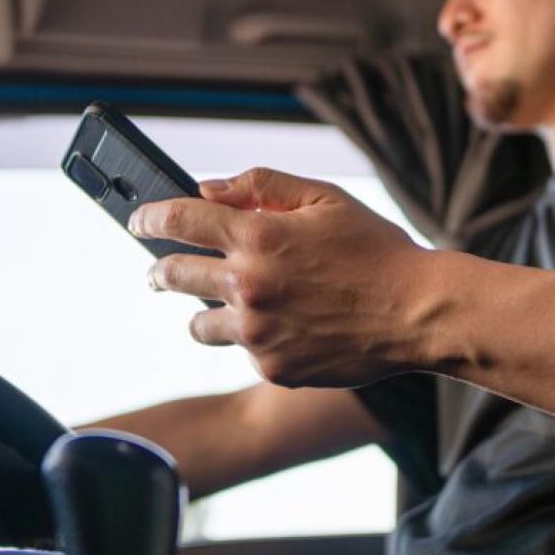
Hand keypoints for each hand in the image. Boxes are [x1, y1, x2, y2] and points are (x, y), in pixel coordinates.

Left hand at [131, 167, 435, 387]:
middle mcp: (248, 286)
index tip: (137, 220)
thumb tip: (208, 190)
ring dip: (200, 310)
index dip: (148, 217)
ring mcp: (258, 333)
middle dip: (160, 270)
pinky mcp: (273, 368)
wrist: (418, 314)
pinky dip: (252, 338)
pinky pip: (242, 350)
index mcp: (257, 236)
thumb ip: (261, 187)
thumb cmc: (375, 250)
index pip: (176, 220)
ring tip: (219, 306)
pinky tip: (283, 328)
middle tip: (158, 271)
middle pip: (173, 274)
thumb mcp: (324, 198)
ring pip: (197, 323)